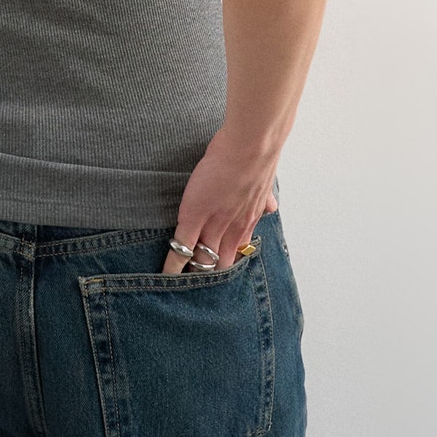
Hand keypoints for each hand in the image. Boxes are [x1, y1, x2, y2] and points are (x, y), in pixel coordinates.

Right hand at [160, 128, 278, 275]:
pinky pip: (182, 246)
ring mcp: (213, 225)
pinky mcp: (195, 216)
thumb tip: (271, 206)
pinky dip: (173, 263)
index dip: (225, 266)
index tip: (217, 273)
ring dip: (191, 274)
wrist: (251, 146)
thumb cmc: (257, 157)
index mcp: (247, 223)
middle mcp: (233, 230)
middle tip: (197, 290)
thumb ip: (264, 200)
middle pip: (219, 265)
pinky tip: (165, 274)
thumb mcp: (265, 185)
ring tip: (178, 288)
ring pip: (201, 260)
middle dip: (209, 277)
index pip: (235, 254)